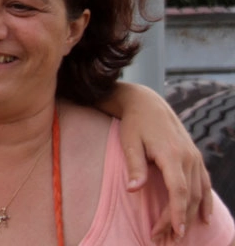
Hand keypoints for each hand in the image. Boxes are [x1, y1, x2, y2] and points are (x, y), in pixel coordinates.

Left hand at [117, 85, 212, 240]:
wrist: (147, 103)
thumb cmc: (135, 124)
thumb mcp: (129, 142)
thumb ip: (134, 166)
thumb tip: (133, 189)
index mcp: (172, 154)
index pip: (180, 191)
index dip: (178, 212)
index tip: (175, 231)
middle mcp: (188, 157)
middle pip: (189, 196)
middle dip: (179, 219)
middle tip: (166, 238)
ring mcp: (194, 157)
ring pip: (199, 193)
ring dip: (191, 215)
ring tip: (180, 233)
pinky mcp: (195, 157)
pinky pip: (205, 183)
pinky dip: (206, 201)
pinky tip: (204, 217)